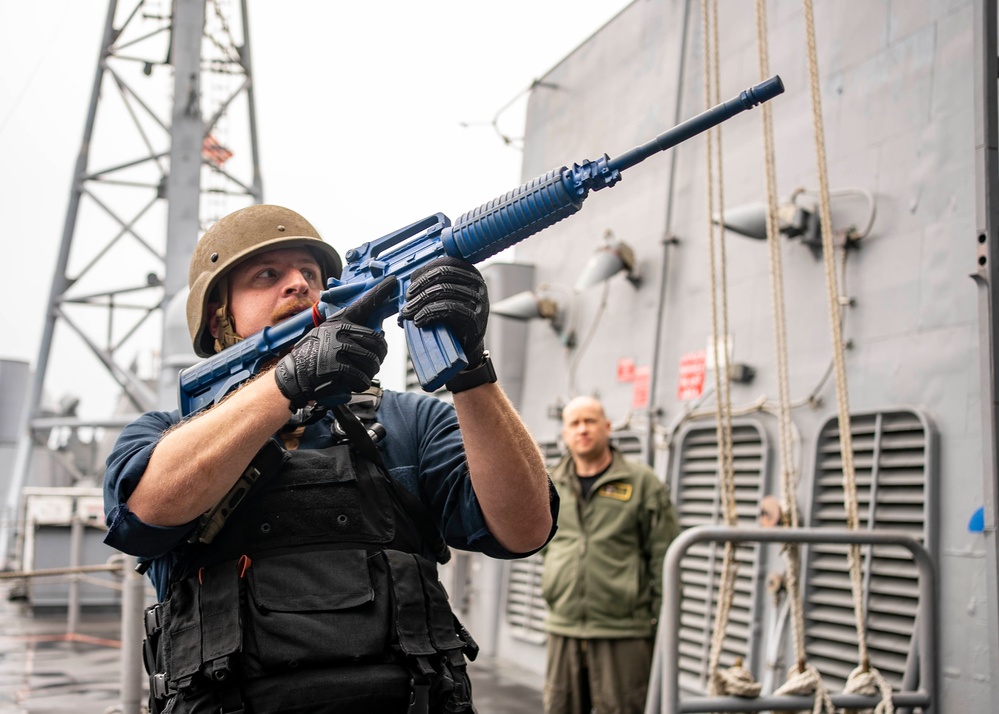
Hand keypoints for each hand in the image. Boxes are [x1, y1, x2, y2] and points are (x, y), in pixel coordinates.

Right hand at [275, 276, 395, 408]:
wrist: (295, 373)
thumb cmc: (316, 354)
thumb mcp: (330, 334)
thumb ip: (351, 331)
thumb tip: (380, 333)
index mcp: (340, 321)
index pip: (364, 305)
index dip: (379, 292)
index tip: (392, 280)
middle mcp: (340, 331)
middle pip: (377, 342)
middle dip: (380, 356)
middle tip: (374, 363)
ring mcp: (338, 347)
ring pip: (372, 361)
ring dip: (370, 372)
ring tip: (361, 374)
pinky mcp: (336, 366)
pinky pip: (362, 376)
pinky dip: (361, 383)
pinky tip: (354, 382)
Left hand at [399, 257, 488, 366]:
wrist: (467, 347)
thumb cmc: (453, 320)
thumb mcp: (445, 298)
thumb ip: (432, 285)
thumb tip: (409, 277)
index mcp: (471, 274)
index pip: (446, 263)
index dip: (424, 272)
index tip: (411, 285)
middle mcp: (478, 285)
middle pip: (443, 275)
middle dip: (420, 287)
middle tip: (407, 300)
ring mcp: (479, 302)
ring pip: (443, 291)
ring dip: (420, 302)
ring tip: (408, 313)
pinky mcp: (475, 319)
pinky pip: (448, 309)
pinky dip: (429, 313)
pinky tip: (419, 321)